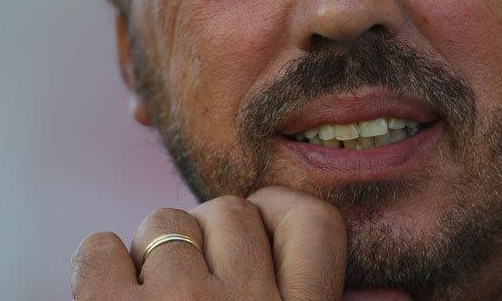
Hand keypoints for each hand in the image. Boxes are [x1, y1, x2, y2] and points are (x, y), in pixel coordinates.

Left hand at [71, 186, 346, 299]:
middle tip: (195, 292)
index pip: (313, 220)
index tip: (258, 242)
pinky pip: (100, 249)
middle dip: (206, 240)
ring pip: (164, 221)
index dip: (280, 217)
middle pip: (230, 210)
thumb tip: (401, 295)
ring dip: (152, 257)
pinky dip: (100, 273)